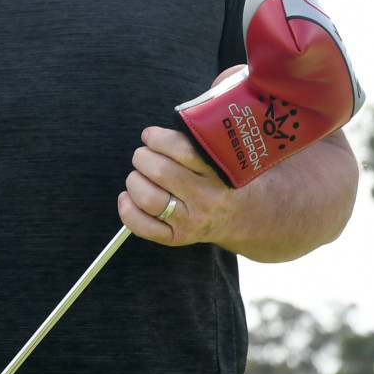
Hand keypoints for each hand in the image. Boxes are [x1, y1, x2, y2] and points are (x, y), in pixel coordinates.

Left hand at [119, 124, 240, 247]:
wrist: (246, 215)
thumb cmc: (222, 178)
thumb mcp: (221, 157)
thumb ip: (193, 143)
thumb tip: (153, 135)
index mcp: (217, 173)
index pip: (182, 150)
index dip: (157, 138)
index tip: (150, 136)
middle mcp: (205, 197)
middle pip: (159, 171)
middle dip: (142, 157)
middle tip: (144, 156)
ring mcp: (190, 220)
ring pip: (147, 197)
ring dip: (134, 181)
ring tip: (139, 176)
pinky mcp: (177, 237)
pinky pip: (143, 227)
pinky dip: (127, 210)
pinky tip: (127, 197)